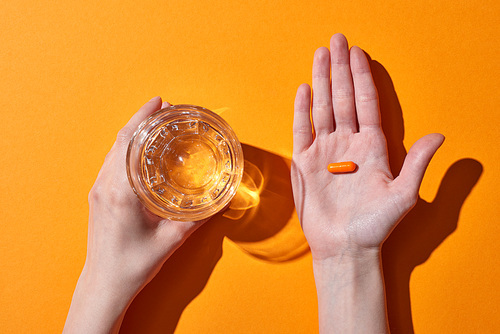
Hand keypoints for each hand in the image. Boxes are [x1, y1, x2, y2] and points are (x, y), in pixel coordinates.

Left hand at [64, 97, 207, 333]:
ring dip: (133, 133)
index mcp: (121, 192)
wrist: (105, 284)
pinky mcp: (97, 197)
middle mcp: (105, 186)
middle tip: (164, 109)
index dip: (143, 118)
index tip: (159, 102)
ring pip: (113, 151)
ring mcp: (97, 191)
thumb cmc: (133, 265)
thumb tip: (218, 201)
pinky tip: (141, 151)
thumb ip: (197, 218)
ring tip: (155, 125)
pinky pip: (111, 163)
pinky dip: (126, 149)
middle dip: (141, 120)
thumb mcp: (171, 241)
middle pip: (120, 141)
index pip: (128, 142)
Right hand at [291, 34, 443, 260]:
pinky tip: (305, 90)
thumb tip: (439, 135)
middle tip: (338, 40)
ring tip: (321, 55)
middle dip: (340, 68)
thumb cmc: (375, 225)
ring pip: (323, 108)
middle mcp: (348, 144)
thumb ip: (417, 163)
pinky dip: (302, 110)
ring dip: (321, 81)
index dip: (362, 77)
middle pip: (343, 98)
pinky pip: (302, 130)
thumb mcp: (403, 194)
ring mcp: (325, 152)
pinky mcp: (305, 163)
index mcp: (372, 147)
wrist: (345, 246)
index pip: (366, 103)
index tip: (359, 53)